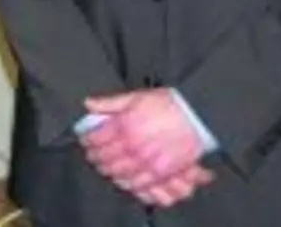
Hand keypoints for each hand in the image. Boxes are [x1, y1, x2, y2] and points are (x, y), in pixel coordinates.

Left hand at [80, 89, 207, 204]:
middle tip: (92, 155)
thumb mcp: (135, 97)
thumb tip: (88, 104)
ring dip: (107, 170)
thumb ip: (110, 103)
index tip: (85, 140)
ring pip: (116, 172)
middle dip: (94, 157)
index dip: (87, 141)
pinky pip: (136, 183)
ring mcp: (144, 161)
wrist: (196, 116)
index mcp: (123, 125)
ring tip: (104, 167)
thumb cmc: (168, 104)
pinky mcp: (159, 172)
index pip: (95, 138)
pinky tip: (122, 179)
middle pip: (103, 157)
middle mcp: (131, 145)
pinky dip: (126, 182)